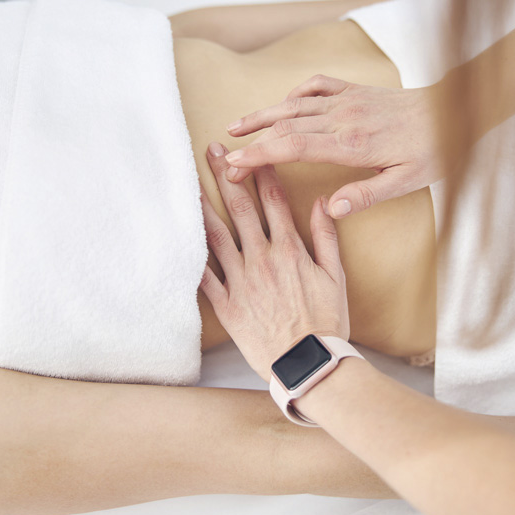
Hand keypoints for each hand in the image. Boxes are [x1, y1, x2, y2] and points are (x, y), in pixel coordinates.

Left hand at [199, 142, 349, 381]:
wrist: (307, 363)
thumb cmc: (326, 323)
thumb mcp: (337, 277)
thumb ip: (327, 237)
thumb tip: (322, 202)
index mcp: (289, 249)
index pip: (273, 201)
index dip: (261, 172)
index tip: (251, 152)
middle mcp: (261, 258)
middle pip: (240, 208)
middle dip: (226, 175)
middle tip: (212, 151)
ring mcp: (241, 281)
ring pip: (216, 235)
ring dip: (202, 205)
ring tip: (188, 182)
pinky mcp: (226, 304)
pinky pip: (204, 275)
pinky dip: (192, 253)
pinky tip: (178, 234)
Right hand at [223, 75, 441, 218]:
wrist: (458, 110)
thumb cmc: (435, 150)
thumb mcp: (408, 181)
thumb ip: (367, 194)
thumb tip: (331, 209)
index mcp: (352, 144)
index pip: (293, 147)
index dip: (259, 156)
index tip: (234, 166)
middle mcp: (344, 117)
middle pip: (284, 126)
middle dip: (251, 142)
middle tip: (225, 160)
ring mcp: (347, 100)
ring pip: (293, 105)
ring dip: (261, 116)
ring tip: (234, 127)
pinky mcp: (354, 90)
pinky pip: (315, 87)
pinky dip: (293, 95)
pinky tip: (281, 106)